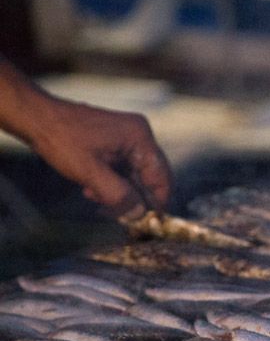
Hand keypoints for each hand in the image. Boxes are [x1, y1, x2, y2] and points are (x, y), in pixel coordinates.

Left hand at [26, 95, 172, 218]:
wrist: (36, 118)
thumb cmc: (61, 140)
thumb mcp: (90, 173)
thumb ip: (118, 195)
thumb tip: (139, 214)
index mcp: (139, 138)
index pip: (161, 176)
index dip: (157, 201)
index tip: (150, 222)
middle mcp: (139, 135)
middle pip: (149, 177)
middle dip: (133, 197)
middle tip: (116, 214)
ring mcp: (128, 137)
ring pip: (134, 175)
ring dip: (119, 191)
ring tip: (95, 197)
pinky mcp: (116, 142)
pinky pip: (123, 168)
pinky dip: (112, 182)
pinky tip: (92, 188)